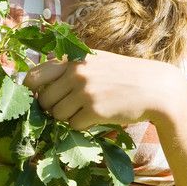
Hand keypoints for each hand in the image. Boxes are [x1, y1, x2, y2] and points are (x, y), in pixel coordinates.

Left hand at [23, 49, 177, 130]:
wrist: (155, 88)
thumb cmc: (124, 76)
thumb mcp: (96, 61)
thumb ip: (71, 69)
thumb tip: (40, 86)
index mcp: (74, 59)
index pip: (33, 76)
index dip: (31, 92)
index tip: (38, 99)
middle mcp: (76, 73)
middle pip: (44, 100)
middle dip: (52, 108)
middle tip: (67, 109)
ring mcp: (84, 91)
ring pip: (56, 115)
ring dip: (67, 118)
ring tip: (84, 112)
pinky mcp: (94, 110)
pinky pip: (72, 125)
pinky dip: (81, 126)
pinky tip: (95, 118)